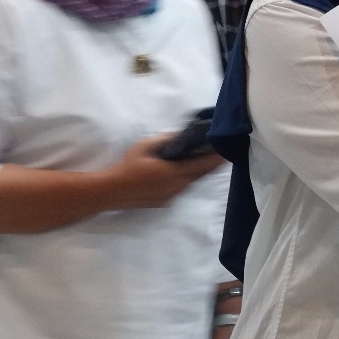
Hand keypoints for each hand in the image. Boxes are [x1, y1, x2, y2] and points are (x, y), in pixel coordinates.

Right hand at [100, 135, 225, 208]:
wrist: (111, 191)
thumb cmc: (127, 166)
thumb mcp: (145, 146)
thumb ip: (165, 140)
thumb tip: (179, 136)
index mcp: (175, 173)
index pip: (203, 164)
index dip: (216, 158)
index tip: (227, 152)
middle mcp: (177, 186)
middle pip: (201, 175)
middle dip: (211, 165)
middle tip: (220, 155)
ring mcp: (172, 196)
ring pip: (191, 183)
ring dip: (198, 172)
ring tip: (203, 160)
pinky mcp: (165, 202)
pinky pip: (180, 189)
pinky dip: (185, 180)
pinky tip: (181, 173)